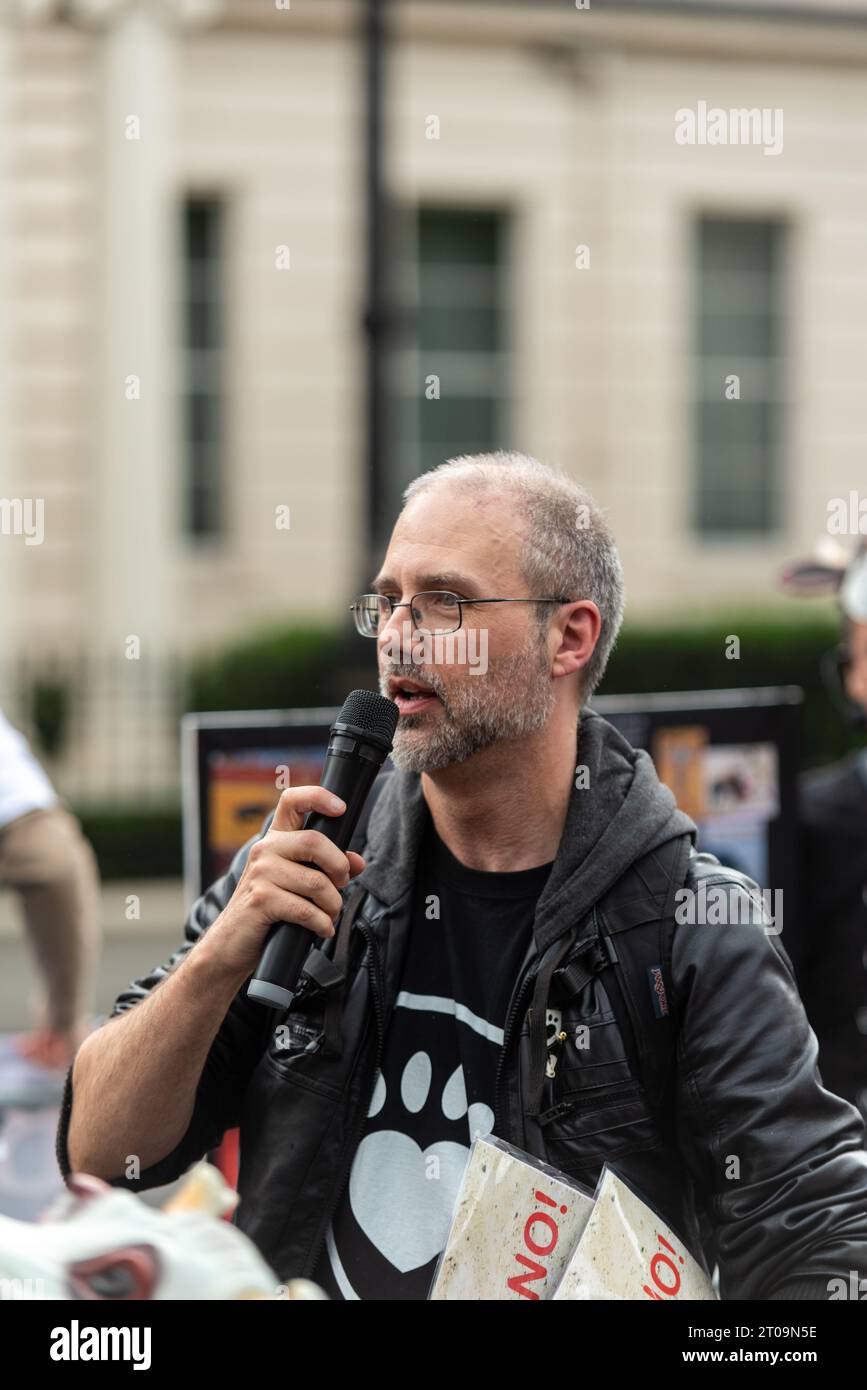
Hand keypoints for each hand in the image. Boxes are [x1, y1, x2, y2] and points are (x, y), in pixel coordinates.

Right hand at [200, 787, 365, 981]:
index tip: (341, 808)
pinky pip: (306, 910)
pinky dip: (322, 924)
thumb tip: (358, 862)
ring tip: (329, 915)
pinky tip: (321, 930)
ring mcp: (260, 873)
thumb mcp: (295, 884)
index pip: (292, 800)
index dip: (318, 796)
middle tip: (341, 885)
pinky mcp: (260, 900)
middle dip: (339, 867)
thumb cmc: (267, 911)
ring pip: (316, 882)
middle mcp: (265, 850)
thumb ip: (326, 869)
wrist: (230, 944)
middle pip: (315, 842)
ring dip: (333, 905)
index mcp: (274, 840)